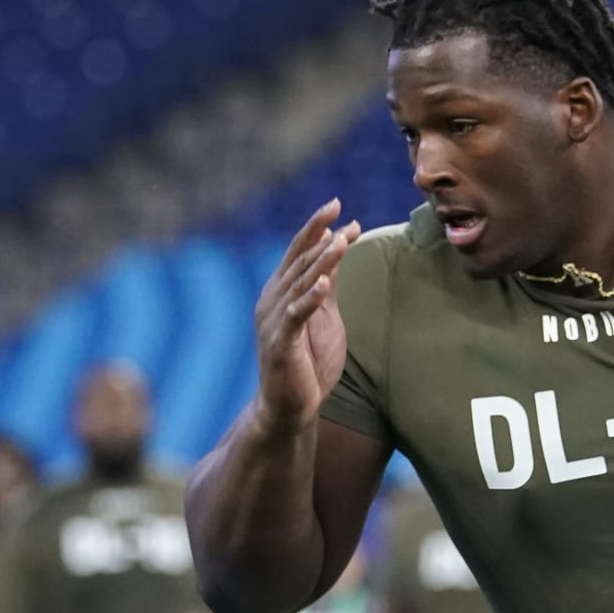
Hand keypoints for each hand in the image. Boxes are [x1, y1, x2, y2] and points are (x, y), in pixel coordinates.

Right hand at [252, 201, 360, 433]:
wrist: (291, 406)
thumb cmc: (308, 361)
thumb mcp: (324, 315)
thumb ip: (326, 284)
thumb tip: (336, 248)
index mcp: (282, 291)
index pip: (298, 251)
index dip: (316, 228)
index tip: (337, 206)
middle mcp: (273, 300)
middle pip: (297, 260)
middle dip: (319, 236)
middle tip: (339, 212)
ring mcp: (275, 321)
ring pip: (298, 283)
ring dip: (319, 261)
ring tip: (340, 240)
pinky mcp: (281, 343)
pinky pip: (296, 316)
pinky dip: (308, 299)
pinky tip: (322, 283)